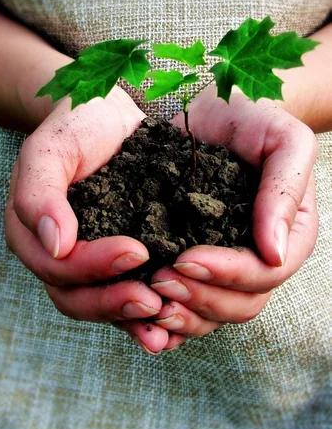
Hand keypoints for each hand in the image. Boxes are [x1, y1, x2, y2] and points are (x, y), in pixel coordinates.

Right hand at [5, 86, 182, 352]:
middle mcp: (58, 255)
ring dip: (132, 320)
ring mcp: (89, 260)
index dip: (93, 266)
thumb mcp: (50, 150)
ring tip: (166, 326)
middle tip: (153, 301)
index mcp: (35, 234)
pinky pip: (126, 291)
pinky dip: (146, 313)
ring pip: (102, 304)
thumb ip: (40, 194)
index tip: (136, 251)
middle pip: (76, 298)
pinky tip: (174, 322)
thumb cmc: (75, 128)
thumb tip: (55, 244)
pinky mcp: (118, 258)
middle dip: (114, 303)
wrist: (106, 116)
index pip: (58, 266)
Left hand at [150, 86, 317, 339]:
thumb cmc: (251, 120)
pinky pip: (186, 305)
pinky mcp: (193, 262)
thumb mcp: (282, 140)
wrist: (210, 111)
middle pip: (240, 304)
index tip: (187, 258)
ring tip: (147, 296)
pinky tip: (141, 312)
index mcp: (288, 235)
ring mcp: (226, 265)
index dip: (229, 274)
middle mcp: (259, 258)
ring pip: (212, 313)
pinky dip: (166, 317)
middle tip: (159, 281)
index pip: (267, 273)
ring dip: (182, 313)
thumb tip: (274, 250)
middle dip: (201, 298)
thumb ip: (284, 188)